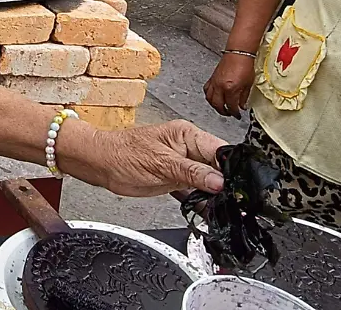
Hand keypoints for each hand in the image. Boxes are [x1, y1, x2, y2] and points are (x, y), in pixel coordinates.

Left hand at [94, 120, 224, 196]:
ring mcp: (185, 164)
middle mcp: (189, 147)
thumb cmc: (122, 155)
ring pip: (212, 179)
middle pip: (219, 165)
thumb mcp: (160, 164)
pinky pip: (199, 188)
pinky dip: (204, 198)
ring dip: (216, 192)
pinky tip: (208, 206)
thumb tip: (218, 181)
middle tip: (230, 199)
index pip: (220, 149)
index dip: (232, 167)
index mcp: (187, 134)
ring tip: (220, 204)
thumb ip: (191, 173)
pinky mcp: (179, 179)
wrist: (102, 165)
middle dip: (226, 182)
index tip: (238, 184)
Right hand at [204, 52, 255, 118]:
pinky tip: (214, 97)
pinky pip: (207, 90)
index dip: (235, 113)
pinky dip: (210, 96)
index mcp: (231, 89)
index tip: (237, 115)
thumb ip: (244, 97)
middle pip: (218, 105)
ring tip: (221, 107)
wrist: (238, 54)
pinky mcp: (212, 78)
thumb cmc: (244, 65)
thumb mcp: (248, 84)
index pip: (231, 106)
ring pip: (210, 99)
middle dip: (224, 112)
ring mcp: (214, 82)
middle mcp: (220, 87)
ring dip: (215, 106)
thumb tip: (242, 106)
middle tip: (229, 113)